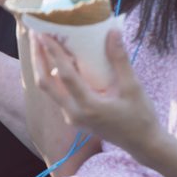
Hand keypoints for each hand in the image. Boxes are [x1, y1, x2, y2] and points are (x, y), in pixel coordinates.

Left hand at [31, 30, 161, 158]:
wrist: (142, 144)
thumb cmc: (140, 117)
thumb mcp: (132, 87)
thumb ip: (120, 60)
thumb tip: (112, 32)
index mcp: (88, 106)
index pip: (64, 75)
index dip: (53, 52)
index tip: (43, 33)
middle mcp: (74, 114)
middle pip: (46, 83)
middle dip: (38, 58)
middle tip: (34, 35)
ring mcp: (72, 117)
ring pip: (49, 89)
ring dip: (43, 66)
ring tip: (42, 43)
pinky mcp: (74, 117)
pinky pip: (58, 94)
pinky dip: (55, 76)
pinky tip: (60, 60)